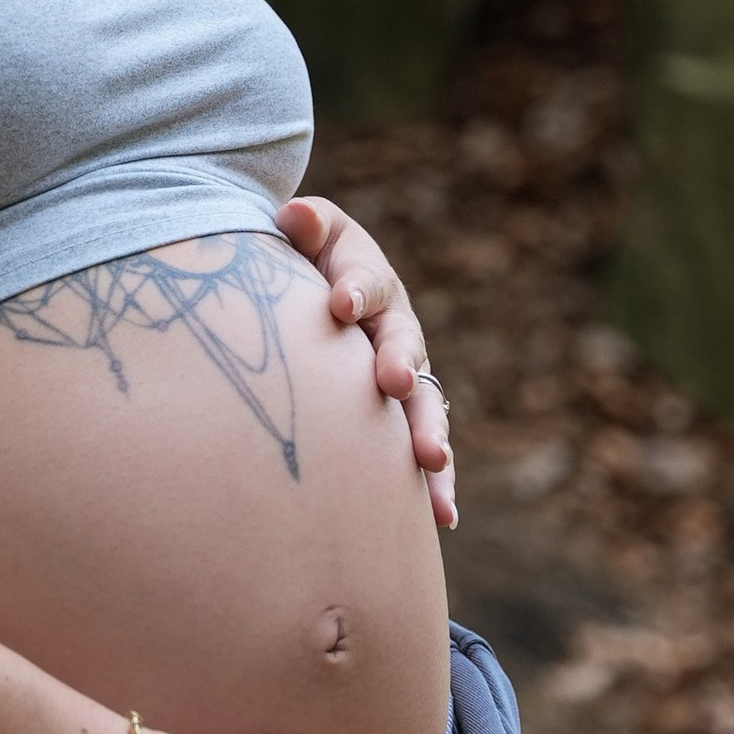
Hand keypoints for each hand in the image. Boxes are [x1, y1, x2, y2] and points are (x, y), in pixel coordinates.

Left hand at [276, 196, 453, 529]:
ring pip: (423, 405)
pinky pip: (420, 453)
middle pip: (405, 346)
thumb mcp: (305, 236)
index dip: (355, 289)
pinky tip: (441, 518)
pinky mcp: (402, 420)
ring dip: (429, 431)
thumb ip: (304, 225)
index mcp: (369, 283)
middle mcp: (396, 331)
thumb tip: (292, 215)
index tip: (340, 304)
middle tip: (393, 382)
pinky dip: (434, 484)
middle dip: (400, 364)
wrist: (316, 294)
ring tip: (431, 460)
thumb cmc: (304, 263)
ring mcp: (406, 379)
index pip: (365, 282)